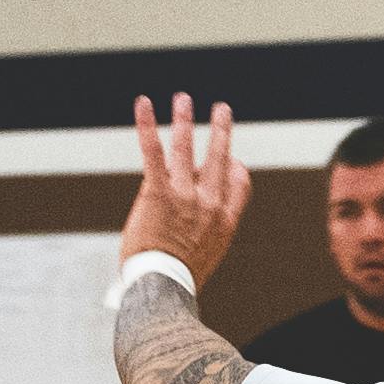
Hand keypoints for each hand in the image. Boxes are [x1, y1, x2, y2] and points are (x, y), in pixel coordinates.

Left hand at [125, 86, 246, 285]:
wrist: (163, 285)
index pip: (239, 183)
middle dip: (221, 129)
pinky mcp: (158, 192)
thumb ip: (206, 230)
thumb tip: (196, 218)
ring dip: (185, 119)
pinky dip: (147, 125)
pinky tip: (144, 105)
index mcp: (224, 220)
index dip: (236, 167)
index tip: (232, 159)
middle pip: (219, 157)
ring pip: (187, 148)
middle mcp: (209, 203)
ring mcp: (184, 195)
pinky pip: (153, 151)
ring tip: (183, 99)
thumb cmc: (178, 276)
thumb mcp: (206, 255)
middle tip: (222, 109)